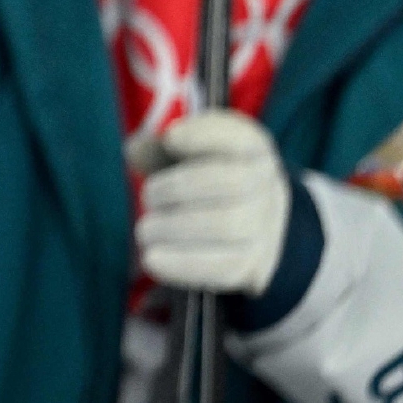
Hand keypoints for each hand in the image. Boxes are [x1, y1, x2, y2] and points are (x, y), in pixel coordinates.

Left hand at [131, 109, 291, 296]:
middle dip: (179, 187)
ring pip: (225, 225)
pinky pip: (222, 267)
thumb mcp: (183, 152)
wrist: (243, 226)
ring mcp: (264, 229)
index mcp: (252, 148)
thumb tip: (136, 151)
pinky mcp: (251, 266)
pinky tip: (151, 258)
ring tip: (146, 229)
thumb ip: (157, 146)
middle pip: (232, 181)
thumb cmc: (201, 176)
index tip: (169, 138)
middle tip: (149, 195)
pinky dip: (182, 264)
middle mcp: (266, 186)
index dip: (203, 134)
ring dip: (173, 226)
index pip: (239, 137)